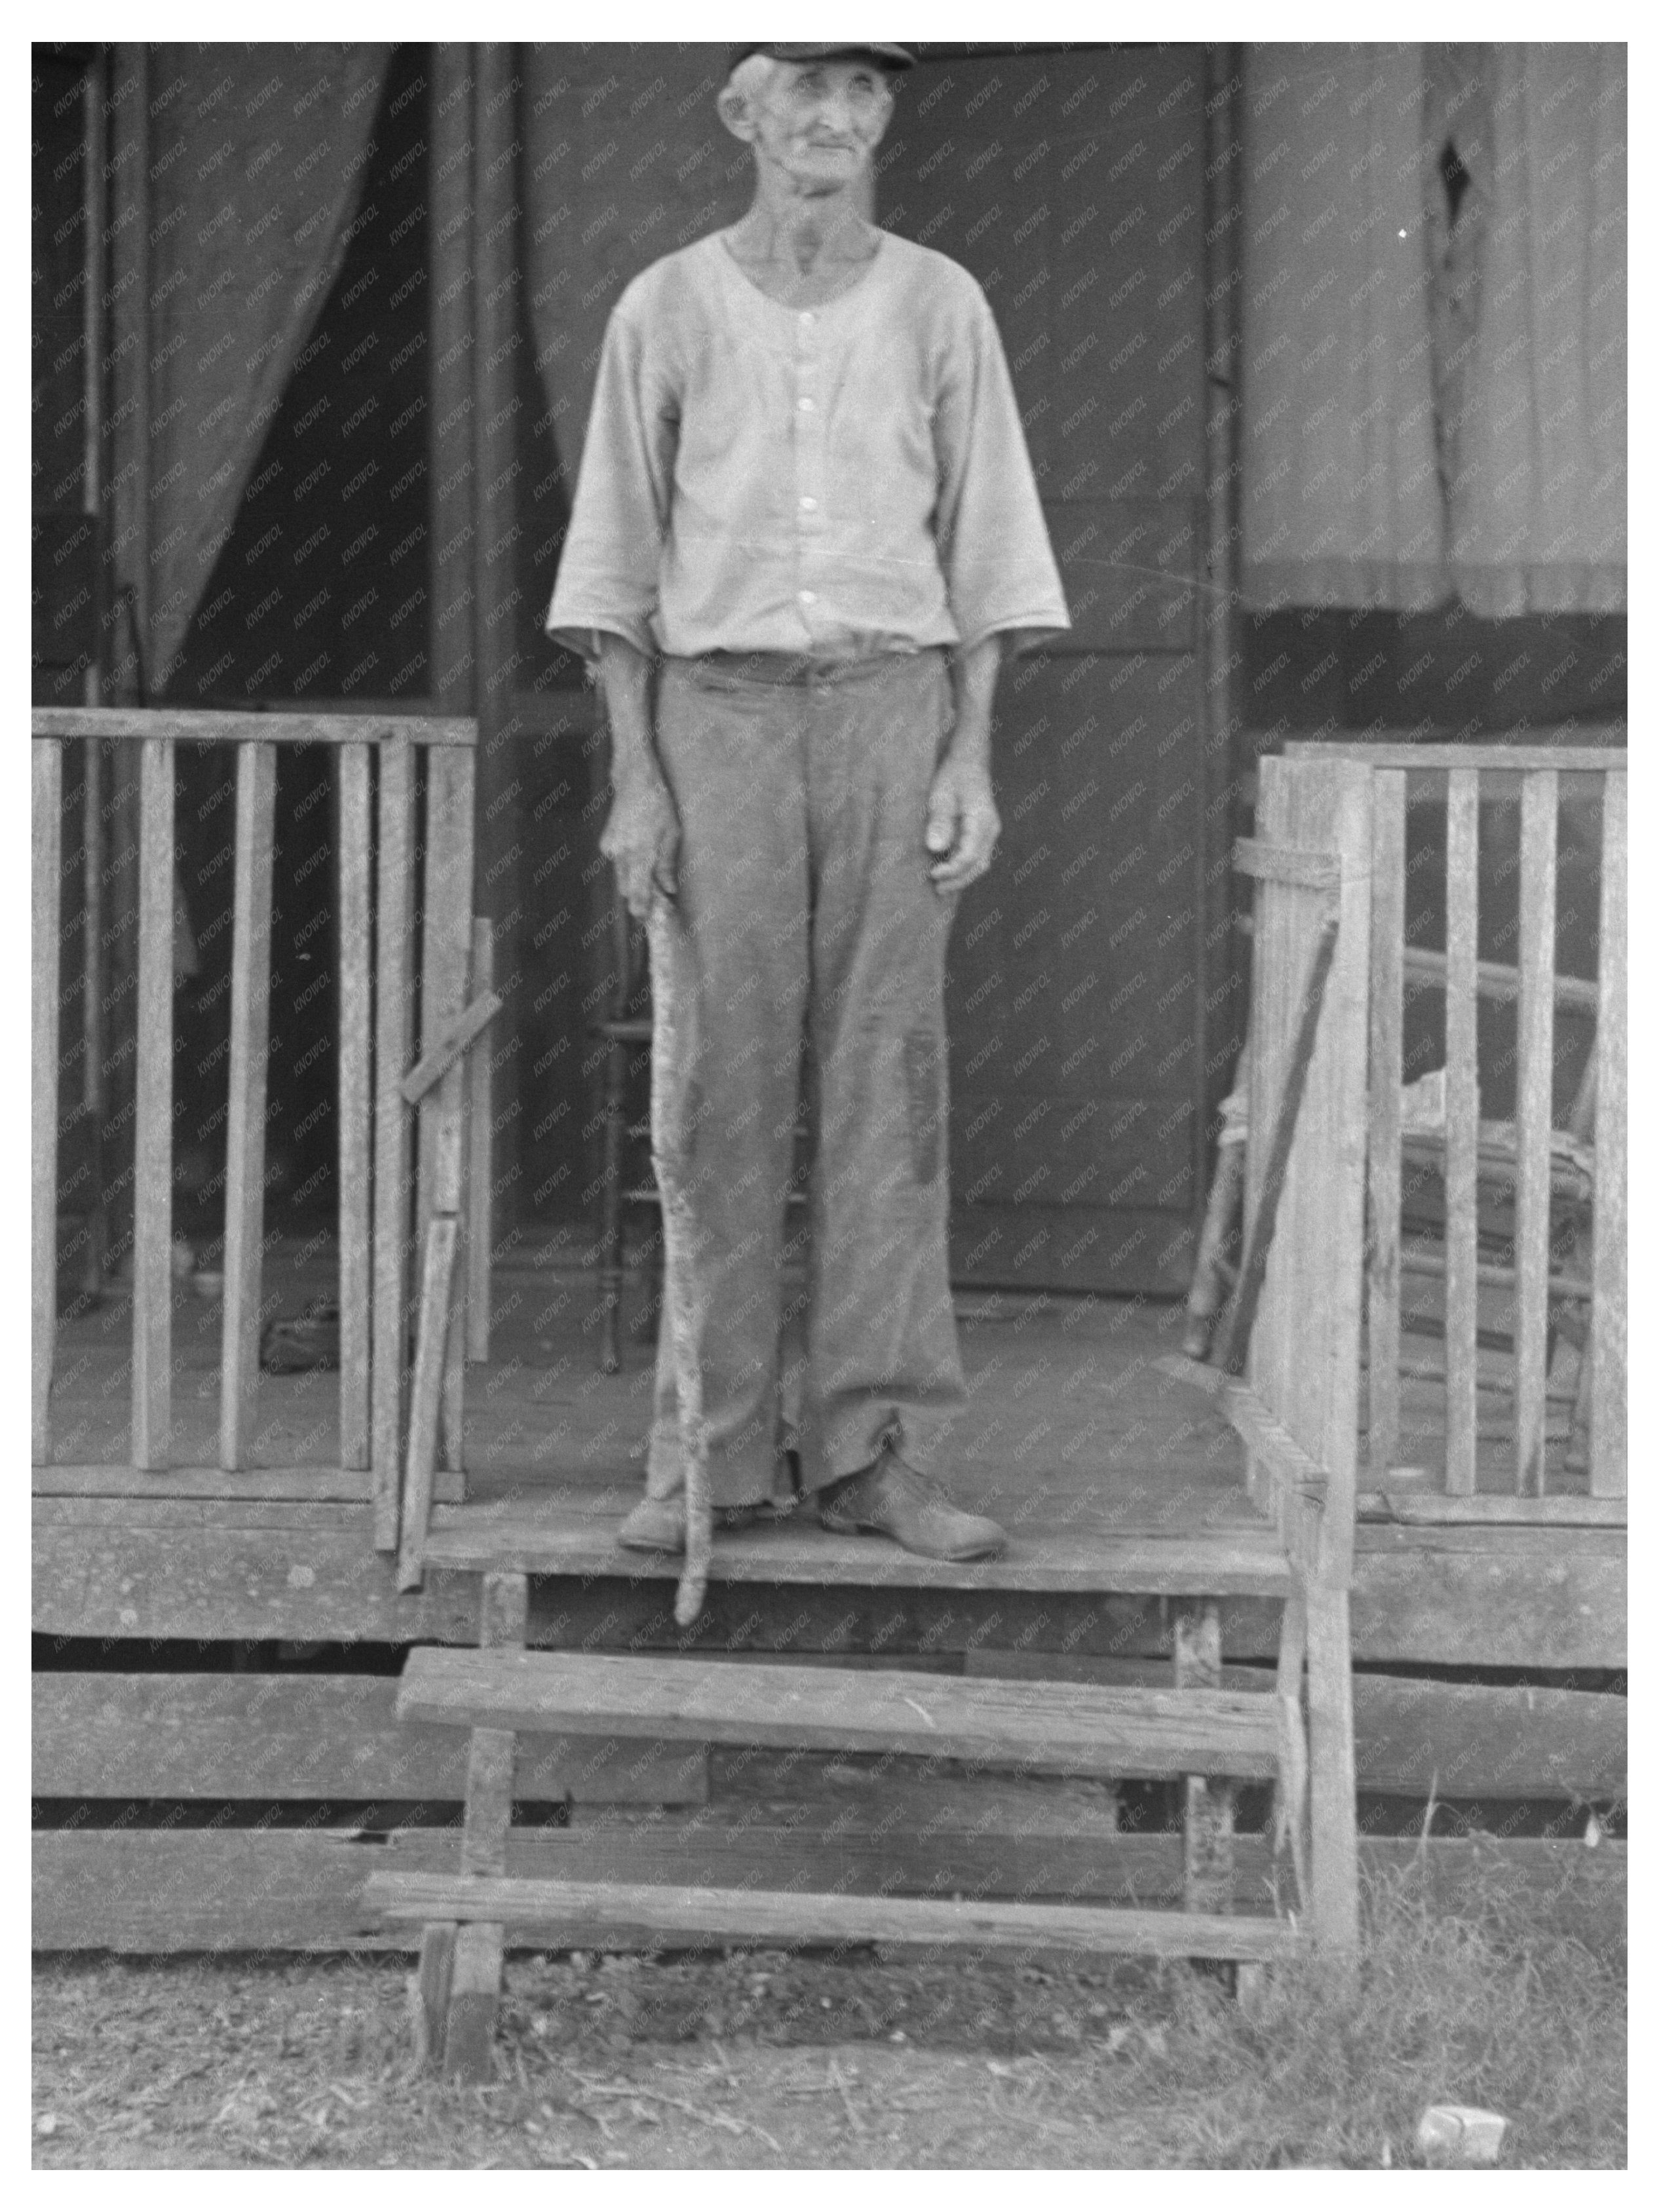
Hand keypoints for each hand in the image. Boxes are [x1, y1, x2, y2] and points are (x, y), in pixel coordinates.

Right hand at [600, 775, 680, 920]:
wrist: (635, 782)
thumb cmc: (659, 805)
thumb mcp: (672, 834)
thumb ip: (667, 865)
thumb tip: (669, 890)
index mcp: (641, 853)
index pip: (638, 892)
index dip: (641, 909)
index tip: (645, 921)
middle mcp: (622, 854)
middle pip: (627, 889)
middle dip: (639, 896)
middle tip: (655, 899)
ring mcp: (611, 849)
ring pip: (621, 877)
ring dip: (634, 881)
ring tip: (649, 873)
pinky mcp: (606, 843)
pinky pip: (617, 864)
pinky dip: (627, 865)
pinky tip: (638, 852)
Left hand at [924, 752, 999, 893]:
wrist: (968, 762)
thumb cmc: (952, 776)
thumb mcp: (941, 795)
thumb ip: (939, 821)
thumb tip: (935, 848)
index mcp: (982, 821)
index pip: (969, 855)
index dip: (952, 869)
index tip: (932, 874)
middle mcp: (990, 830)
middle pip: (978, 865)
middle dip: (958, 880)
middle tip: (936, 889)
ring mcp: (988, 833)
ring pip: (979, 863)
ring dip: (961, 876)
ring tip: (940, 886)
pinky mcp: (981, 834)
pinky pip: (975, 856)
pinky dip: (962, 867)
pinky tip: (945, 871)